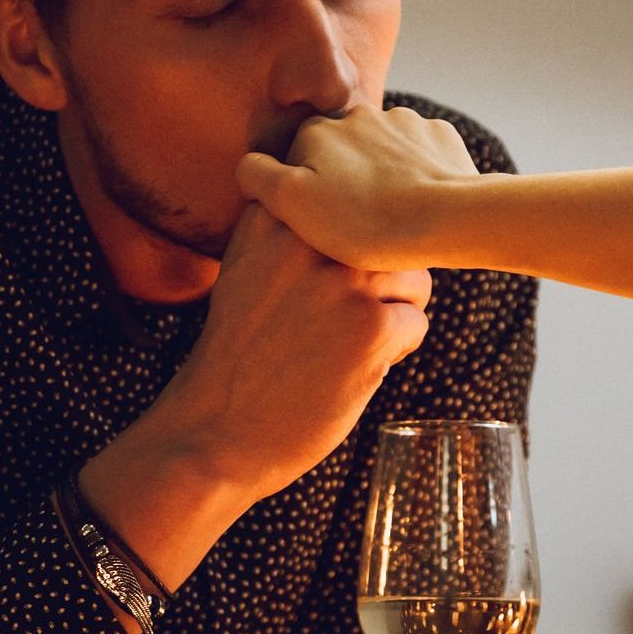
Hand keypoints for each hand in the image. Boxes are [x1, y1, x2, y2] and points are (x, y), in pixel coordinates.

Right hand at [80, 204, 430, 588]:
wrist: (215, 431)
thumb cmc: (237, 356)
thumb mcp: (245, 272)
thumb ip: (289, 236)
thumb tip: (360, 219)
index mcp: (272, 218)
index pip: (348, 203)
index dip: (350, 242)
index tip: (324, 279)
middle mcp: (308, 240)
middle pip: (386, 237)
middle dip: (382, 278)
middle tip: (348, 318)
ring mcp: (341, 282)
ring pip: (413, 277)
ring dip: (395, 311)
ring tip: (356, 342)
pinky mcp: (369, 329)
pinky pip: (416, 321)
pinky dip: (398, 349)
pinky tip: (362, 367)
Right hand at [236, 105, 481, 270]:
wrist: (445, 219)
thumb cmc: (363, 220)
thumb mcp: (290, 204)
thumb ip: (258, 177)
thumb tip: (248, 164)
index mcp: (319, 130)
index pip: (298, 159)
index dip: (305, 193)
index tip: (321, 223)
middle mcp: (360, 115)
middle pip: (342, 153)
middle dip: (346, 181)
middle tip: (357, 224)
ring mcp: (405, 123)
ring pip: (383, 154)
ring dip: (384, 178)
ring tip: (393, 219)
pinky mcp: (441, 138)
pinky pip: (422, 157)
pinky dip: (419, 177)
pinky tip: (421, 206)